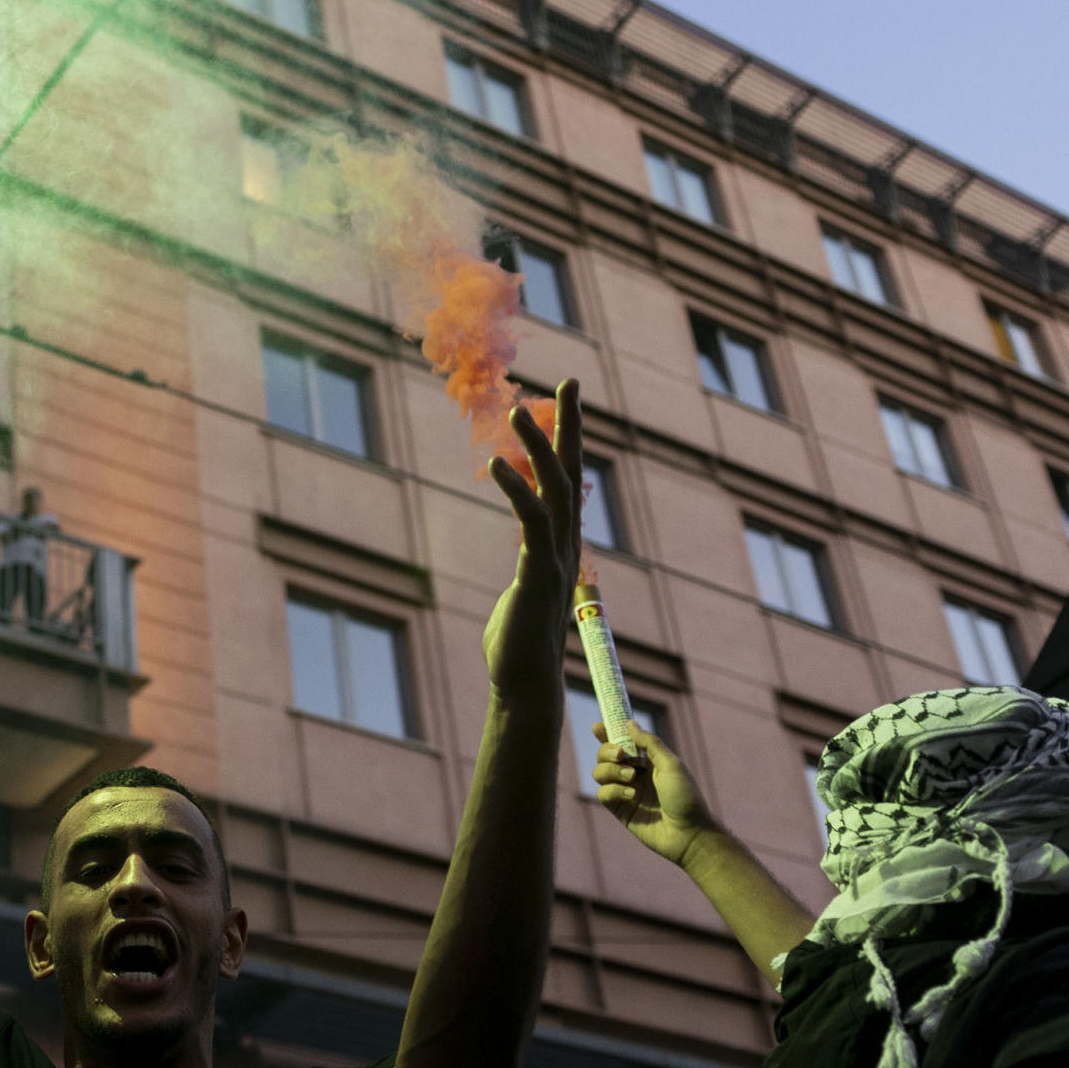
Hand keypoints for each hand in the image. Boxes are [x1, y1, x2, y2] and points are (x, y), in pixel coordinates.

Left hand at [481, 381, 584, 701]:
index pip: (569, 480)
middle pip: (571, 472)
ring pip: (553, 490)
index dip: (569, 439)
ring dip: (538, 448)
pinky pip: (531, 522)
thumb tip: (526, 557)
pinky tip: (496, 462)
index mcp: (561, 544)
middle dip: (569, 425)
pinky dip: (515, 490)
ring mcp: (555, 559)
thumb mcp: (522, 593)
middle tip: (569, 380)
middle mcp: (566, 544)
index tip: (567, 399)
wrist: (525, 687)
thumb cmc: (517, 646)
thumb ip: (527, 566)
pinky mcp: (537, 575)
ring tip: (518, 411)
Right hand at [590, 721, 720, 867]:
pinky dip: (614, 790)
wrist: (689, 833)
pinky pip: (603, 794)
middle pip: (604, 755)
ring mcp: (625, 792)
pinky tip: (632, 796)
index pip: (622, 742)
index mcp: (647, 761)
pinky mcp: (620, 810)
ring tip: (632, 778)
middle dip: (607, 751)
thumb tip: (629, 723)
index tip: (598, 726)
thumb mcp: (671, 764)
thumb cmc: (686, 797)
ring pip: (599, 773)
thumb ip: (649, 743)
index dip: (607, 733)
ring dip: (611, 771)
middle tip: (621, 755)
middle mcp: (634, 774)